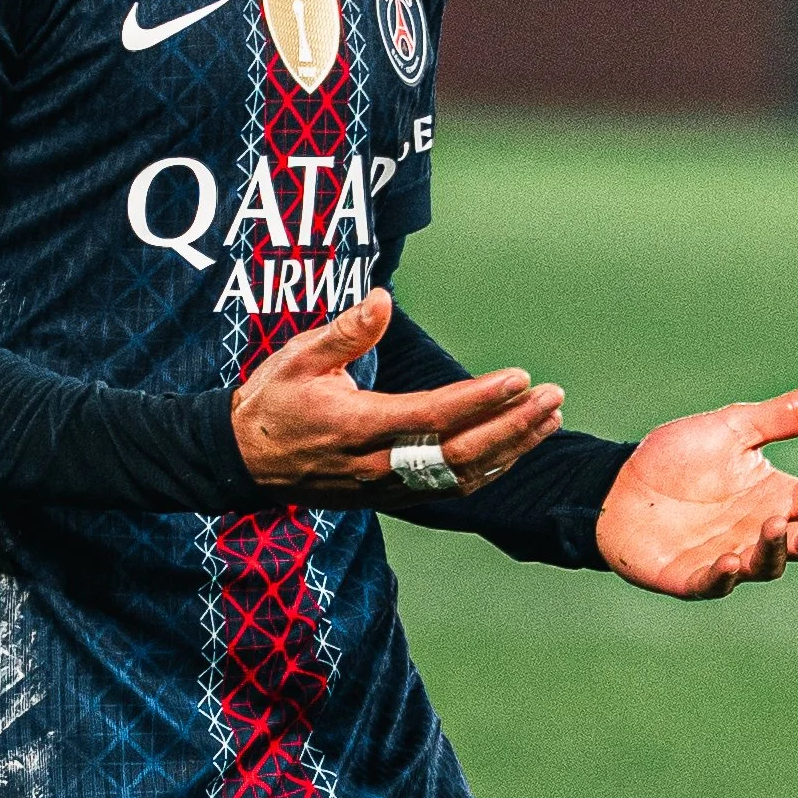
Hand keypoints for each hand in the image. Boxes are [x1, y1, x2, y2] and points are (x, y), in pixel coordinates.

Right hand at [230, 287, 563, 504]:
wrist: (244, 461)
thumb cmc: (272, 401)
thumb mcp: (299, 357)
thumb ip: (346, 332)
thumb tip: (384, 300)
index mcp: (359, 425)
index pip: (435, 415)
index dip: (481, 399)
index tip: (519, 377)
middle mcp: (378, 464)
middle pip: (461, 452)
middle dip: (513, 426)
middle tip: (553, 397)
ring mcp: (386, 487)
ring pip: (463, 476)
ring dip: (511, 449)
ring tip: (549, 419)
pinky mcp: (390, 497)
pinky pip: (449, 489)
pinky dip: (488, 470)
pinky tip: (513, 449)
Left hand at [596, 374, 797, 599]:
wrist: (616, 482)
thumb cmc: (678, 457)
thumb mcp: (735, 427)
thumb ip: (788, 415)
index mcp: (776, 497)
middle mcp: (760, 532)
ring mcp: (729, 558)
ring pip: (768, 566)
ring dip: (774, 548)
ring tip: (771, 524)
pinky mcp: (691, 577)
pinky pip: (714, 584)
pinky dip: (725, 576)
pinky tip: (730, 560)